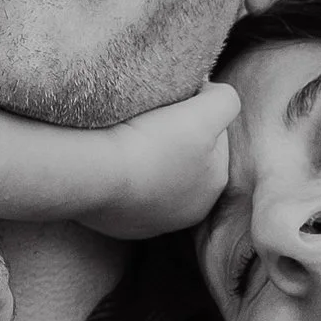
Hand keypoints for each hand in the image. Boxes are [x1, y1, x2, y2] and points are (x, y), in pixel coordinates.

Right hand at [76, 80, 239, 241]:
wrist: (95, 174)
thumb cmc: (152, 142)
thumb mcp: (205, 113)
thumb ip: (225, 101)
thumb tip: (212, 96)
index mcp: (215, 184)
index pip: (214, 137)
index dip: (196, 115)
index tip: (173, 104)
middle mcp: (189, 211)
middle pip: (185, 160)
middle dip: (173, 141)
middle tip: (150, 120)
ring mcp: (151, 221)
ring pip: (155, 178)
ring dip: (147, 159)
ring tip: (130, 139)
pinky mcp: (118, 224)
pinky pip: (124, 192)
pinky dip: (121, 178)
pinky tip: (112, 163)